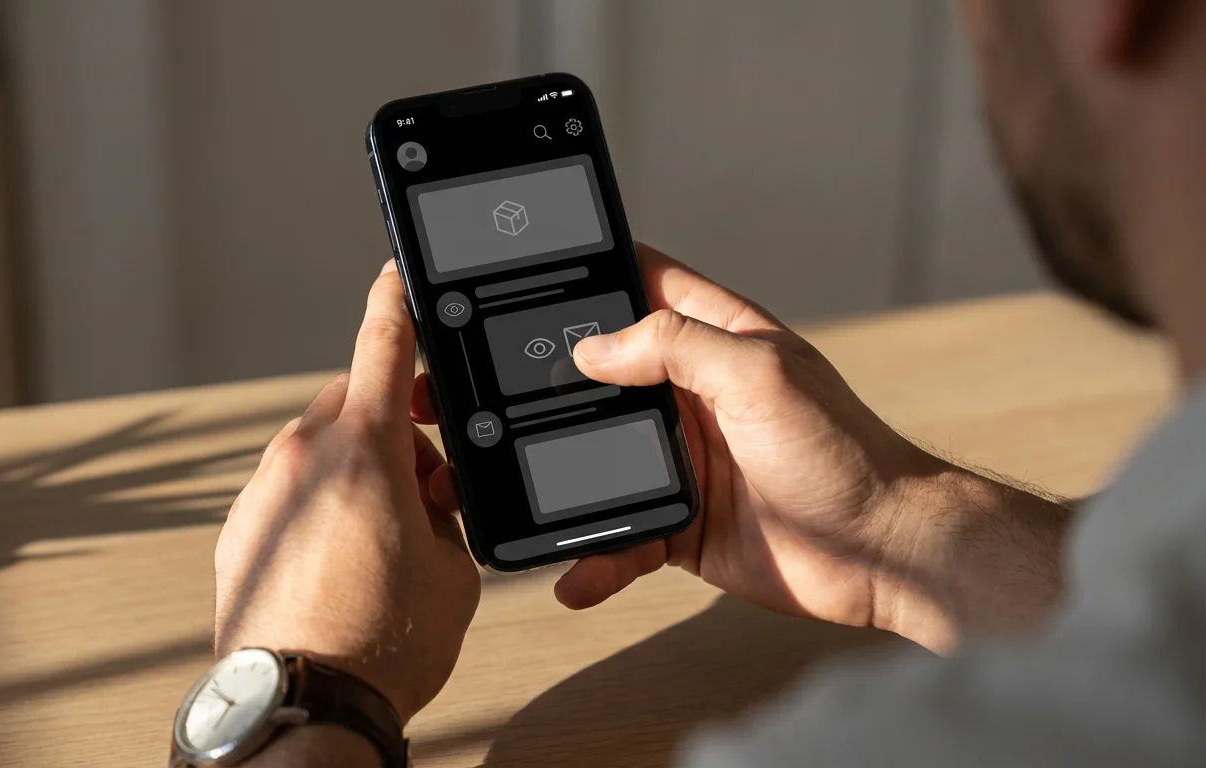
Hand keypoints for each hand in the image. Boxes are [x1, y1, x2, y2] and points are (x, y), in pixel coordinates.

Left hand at [213, 262, 479, 723]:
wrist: (307, 703)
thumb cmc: (379, 643)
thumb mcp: (455, 569)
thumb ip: (444, 512)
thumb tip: (427, 504)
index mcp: (364, 447)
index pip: (382, 342)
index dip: (396, 301)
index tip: (398, 274)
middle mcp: (303, 456)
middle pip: (355, 403)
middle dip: (396, 428)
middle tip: (430, 480)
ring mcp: (263, 492)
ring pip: (322, 449)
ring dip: (360, 471)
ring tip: (391, 536)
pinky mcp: (241, 530)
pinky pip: (291, 491)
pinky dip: (321, 505)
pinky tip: (347, 559)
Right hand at [411, 244, 1067, 652]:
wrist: (882, 552)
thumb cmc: (843, 454)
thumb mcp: (758, 374)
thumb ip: (676, 347)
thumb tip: (595, 347)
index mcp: (717, 340)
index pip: (644, 285)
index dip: (596, 272)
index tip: (538, 271)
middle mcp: (694, 395)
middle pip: (606, 375)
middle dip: (555, 382)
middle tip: (496, 391)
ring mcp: (686, 460)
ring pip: (602, 458)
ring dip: (565, 474)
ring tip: (517, 487)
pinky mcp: (683, 524)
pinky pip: (623, 534)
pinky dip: (597, 555)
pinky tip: (573, 573)